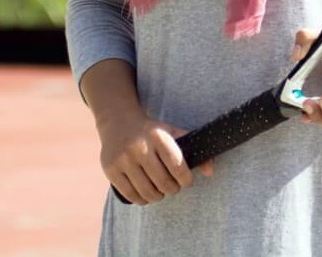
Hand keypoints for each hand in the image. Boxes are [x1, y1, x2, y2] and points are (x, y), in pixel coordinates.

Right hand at [96, 107, 211, 204]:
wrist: (118, 122)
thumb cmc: (151, 131)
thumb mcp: (172, 132)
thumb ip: (192, 148)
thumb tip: (211, 171)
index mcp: (158, 136)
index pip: (177, 165)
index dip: (185, 179)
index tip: (187, 182)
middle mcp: (140, 146)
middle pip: (162, 181)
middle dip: (172, 189)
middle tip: (174, 188)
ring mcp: (124, 159)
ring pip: (147, 191)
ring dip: (158, 196)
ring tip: (161, 192)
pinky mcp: (111, 169)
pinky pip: (130, 194)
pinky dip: (142, 200)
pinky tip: (146, 195)